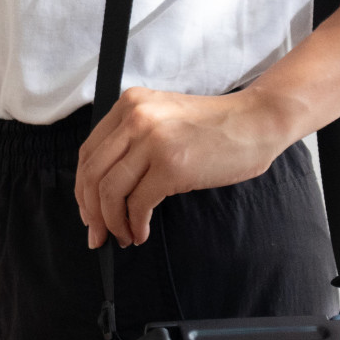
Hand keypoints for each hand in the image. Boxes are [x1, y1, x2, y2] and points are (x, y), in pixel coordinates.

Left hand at [75, 86, 286, 248]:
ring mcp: (152, 140)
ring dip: (112, 222)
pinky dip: (135, 225)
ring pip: (110, 192)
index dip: (83, 188)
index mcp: (130, 103)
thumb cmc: (215, 125)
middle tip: (97, 234)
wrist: (256, 122)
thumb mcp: (164, 116)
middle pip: (92, 174)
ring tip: (124, 236)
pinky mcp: (171, 166)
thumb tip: (104, 188)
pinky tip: (141, 232)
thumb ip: (134, 138)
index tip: (88, 212)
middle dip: (91, 212)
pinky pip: (138, 204)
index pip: (88, 152)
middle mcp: (136, 117)